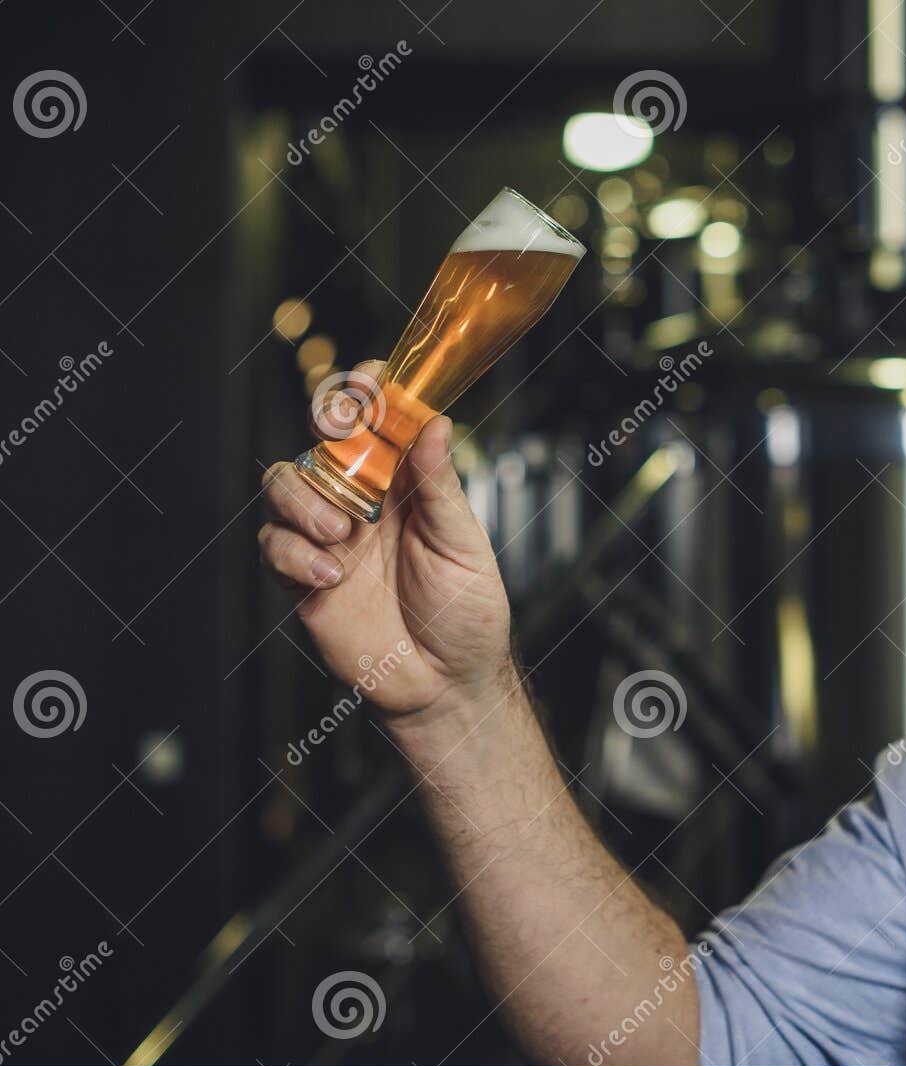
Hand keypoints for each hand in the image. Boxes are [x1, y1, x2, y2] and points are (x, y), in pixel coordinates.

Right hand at [259, 360, 515, 722]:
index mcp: (408, 486)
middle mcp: (364, 504)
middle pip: (321, 442)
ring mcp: (330, 539)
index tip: (370, 377)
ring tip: (340, 530)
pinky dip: (294, 552)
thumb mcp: (463, 546)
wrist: (445, 684)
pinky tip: (329, 574)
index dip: (369, 394)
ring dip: (304, 497)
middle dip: (322, 427)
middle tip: (336, 432)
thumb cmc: (466, 615)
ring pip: (284, 486)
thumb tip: (434, 423)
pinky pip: (275, 545)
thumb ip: (440, 487)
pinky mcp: (304, 578)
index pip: (379, 425)